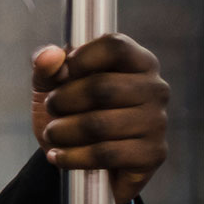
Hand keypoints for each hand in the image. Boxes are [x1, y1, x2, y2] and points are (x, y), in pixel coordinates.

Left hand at [31, 36, 168, 203]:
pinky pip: (105, 155)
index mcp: (137, 62)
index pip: (115, 46)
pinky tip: (59, 155)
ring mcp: (157, 122)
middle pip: (101, 87)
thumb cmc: (71, 112)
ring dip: (62, 132)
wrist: (78, 155)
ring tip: (53, 133)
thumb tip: (48, 56)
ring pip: (99, 125)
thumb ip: (46, 67)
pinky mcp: (152, 154)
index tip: (61, 75)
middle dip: (61, 101)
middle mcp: (155, 88)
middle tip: (52, 109)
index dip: (79, 60)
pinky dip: (72, 157)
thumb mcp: (51, 86)